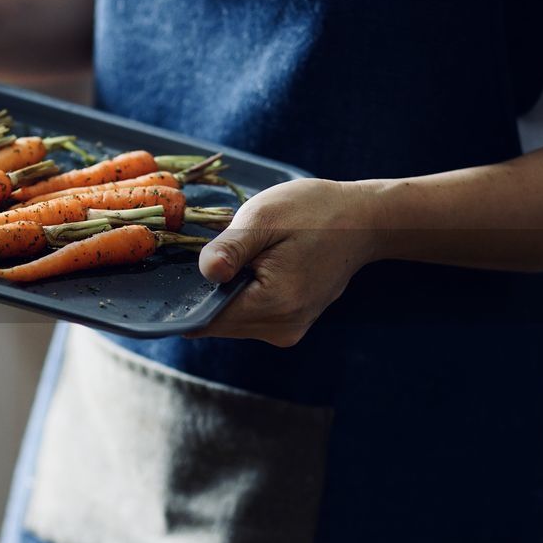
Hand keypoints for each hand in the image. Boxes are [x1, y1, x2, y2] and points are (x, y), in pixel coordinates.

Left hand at [192, 178, 384, 346]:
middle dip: (206, 291)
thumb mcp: (265, 216)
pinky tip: (252, 267)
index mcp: (274, 304)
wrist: (363, 222)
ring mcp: (287, 330)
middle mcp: (281, 328)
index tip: (179, 271)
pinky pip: (248, 316)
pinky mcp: (290, 325)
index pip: (207, 318)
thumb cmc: (314, 212)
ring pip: (230, 320)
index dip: (185, 296)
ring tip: (242, 256)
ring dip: (224, 292)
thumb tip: (205, 272)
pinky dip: (239, 295)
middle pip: (217, 321)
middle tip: (217, 252)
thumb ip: (231, 247)